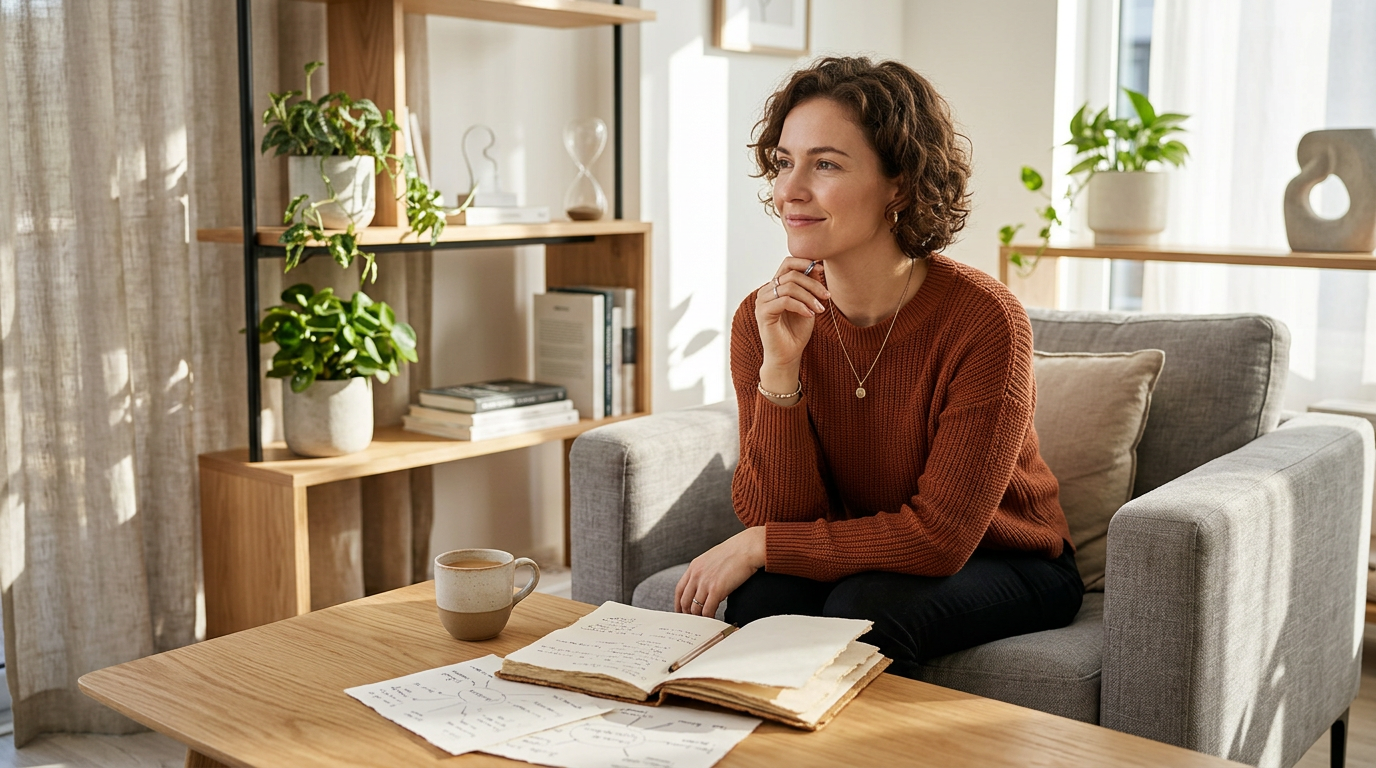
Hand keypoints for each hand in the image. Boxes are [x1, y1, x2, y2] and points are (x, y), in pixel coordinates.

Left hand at [674, 527, 766, 617]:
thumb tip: (705, 585)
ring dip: (699, 618)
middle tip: (693, 623)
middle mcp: (696, 575)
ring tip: (704, 624)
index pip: (679, 590)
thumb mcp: (712, 558)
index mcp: (694, 567)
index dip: (678, 603)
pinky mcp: (716, 590)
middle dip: (688, 614)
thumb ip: (705, 571)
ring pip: (695, 608)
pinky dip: (709, 618)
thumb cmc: (735, 552)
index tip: (681, 612)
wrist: (748, 548)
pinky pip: (708, 610)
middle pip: (685, 601)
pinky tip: (714, 620)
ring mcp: (705, 583)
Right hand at [754, 258, 828, 375]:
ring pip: (789, 287)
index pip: (787, 263)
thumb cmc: (796, 332)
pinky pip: (785, 301)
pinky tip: (810, 315)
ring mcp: (762, 301)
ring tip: (820, 309)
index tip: (822, 270)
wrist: (787, 356)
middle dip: (813, 284)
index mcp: (775, 286)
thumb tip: (816, 266)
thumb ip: (809, 286)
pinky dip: (801, 306)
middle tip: (826, 296)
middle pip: (791, 274)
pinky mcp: (763, 312)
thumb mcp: (808, 304)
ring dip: (809, 297)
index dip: (805, 263)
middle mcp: (766, 291)